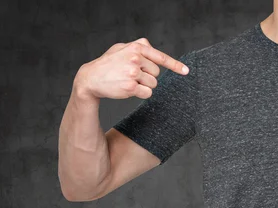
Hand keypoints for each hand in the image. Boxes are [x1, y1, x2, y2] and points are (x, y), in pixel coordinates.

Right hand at [73, 38, 189, 100]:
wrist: (92, 78)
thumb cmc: (108, 64)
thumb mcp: (121, 48)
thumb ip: (137, 46)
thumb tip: (149, 44)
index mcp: (136, 47)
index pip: (160, 57)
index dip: (175, 65)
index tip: (186, 71)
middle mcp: (135, 58)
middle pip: (156, 73)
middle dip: (147, 76)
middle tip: (132, 75)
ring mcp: (133, 72)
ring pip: (153, 84)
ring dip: (144, 85)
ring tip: (128, 81)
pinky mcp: (131, 87)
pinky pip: (147, 93)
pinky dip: (141, 93)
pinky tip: (129, 89)